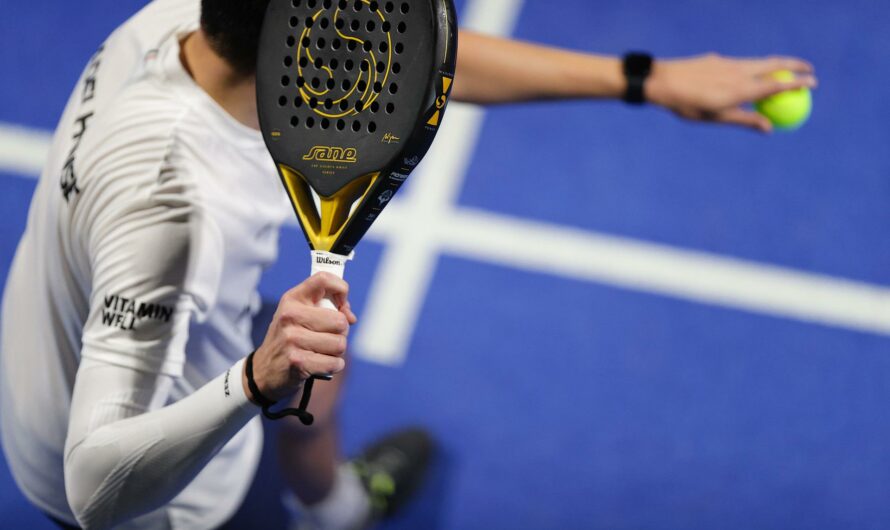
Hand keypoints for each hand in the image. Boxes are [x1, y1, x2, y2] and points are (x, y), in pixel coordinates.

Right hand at [244, 273, 357, 402]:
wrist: (263, 370)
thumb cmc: (289, 339)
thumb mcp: (299, 315)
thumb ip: (326, 308)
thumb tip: (350, 317)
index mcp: (293, 299)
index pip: (324, 280)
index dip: (341, 289)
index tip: (341, 304)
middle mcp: (290, 316)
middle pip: (340, 321)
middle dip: (341, 333)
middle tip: (327, 337)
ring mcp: (292, 339)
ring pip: (340, 344)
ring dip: (336, 352)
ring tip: (321, 352)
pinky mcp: (298, 362)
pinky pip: (335, 363)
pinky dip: (334, 365)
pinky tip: (320, 364)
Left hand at [645, 53, 816, 132]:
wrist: (662, 82)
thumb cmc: (688, 106)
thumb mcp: (716, 118)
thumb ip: (744, 120)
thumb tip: (769, 128)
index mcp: (741, 88)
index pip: (778, 83)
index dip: (798, 82)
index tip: (814, 83)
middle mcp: (738, 71)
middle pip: (774, 63)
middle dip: (795, 64)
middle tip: (809, 70)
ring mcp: (728, 62)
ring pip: (758, 61)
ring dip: (775, 64)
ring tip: (785, 70)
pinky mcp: (717, 59)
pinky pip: (741, 63)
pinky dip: (753, 67)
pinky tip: (747, 75)